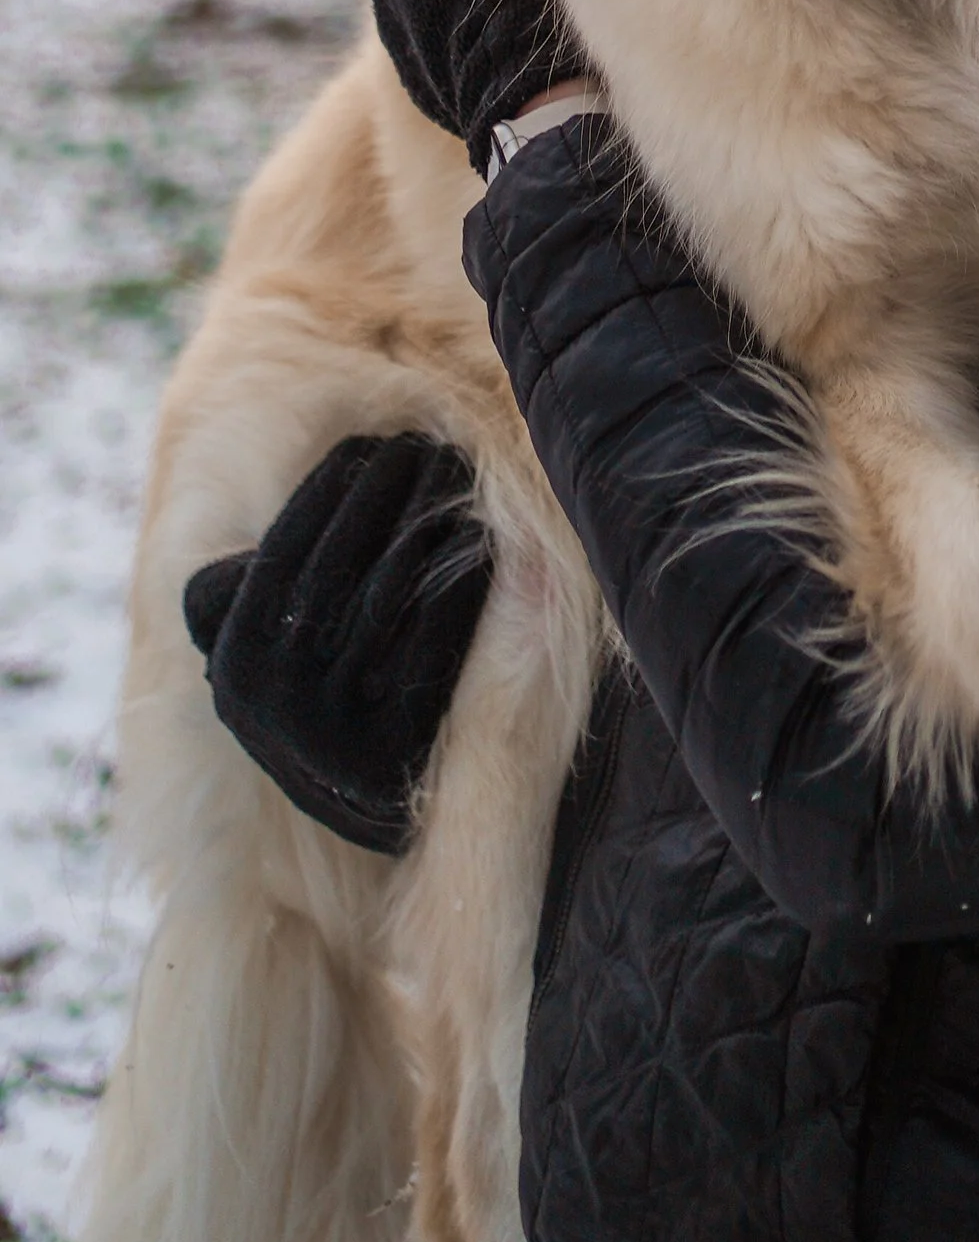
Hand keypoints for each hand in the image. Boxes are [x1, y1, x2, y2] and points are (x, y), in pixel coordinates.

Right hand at [184, 431, 494, 855]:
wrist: (356, 798)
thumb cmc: (307, 691)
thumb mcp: (250, 653)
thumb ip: (233, 596)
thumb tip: (234, 549)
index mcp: (236, 662)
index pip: (284, 549)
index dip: (327, 487)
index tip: (367, 443)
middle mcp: (277, 697)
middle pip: (341, 562)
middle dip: (384, 490)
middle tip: (425, 443)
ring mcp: (337, 723)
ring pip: (391, 592)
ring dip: (427, 519)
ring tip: (454, 471)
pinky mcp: (399, 742)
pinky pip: (438, 638)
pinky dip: (461, 577)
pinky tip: (482, 532)